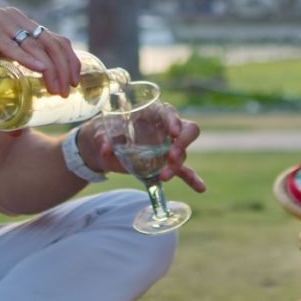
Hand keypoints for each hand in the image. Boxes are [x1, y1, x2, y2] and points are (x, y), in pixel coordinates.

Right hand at [0, 7, 82, 94]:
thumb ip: (7, 99)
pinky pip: (9, 43)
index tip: (75, 84)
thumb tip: (18, 133)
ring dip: (49, 67)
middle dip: (63, 67)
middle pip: (50, 42)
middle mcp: (16, 20)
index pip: (56, 41)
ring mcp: (2, 20)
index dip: (70, 60)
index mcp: (23, 27)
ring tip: (56, 87)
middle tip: (66, 92)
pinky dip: (25, 56)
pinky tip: (38, 69)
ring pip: (34, 43)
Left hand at [82, 104, 206, 193]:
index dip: (173, 120)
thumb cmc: (104, 131)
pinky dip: (192, 179)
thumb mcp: (99, 131)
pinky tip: (201, 188)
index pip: (168, 112)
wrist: (102, 146)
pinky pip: (183, 171)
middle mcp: (163, 129)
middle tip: (172, 156)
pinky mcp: (165, 164)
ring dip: (177, 165)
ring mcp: (167, 147)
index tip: (172, 131)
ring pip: (182, 152)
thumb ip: (102, 137)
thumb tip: (105, 145)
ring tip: (164, 176)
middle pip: (185, 129)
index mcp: (150, 113)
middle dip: (183, 142)